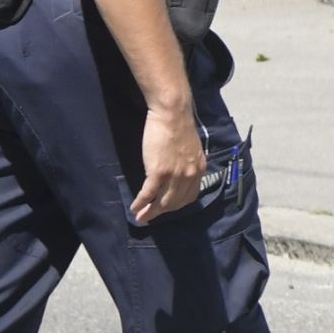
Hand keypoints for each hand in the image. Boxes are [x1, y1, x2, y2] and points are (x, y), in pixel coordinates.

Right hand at [132, 98, 204, 225]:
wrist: (172, 114)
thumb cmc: (178, 127)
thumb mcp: (191, 149)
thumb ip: (187, 163)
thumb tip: (178, 173)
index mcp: (199, 170)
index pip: (190, 196)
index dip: (177, 205)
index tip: (166, 208)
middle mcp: (190, 175)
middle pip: (176, 202)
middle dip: (162, 212)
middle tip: (149, 218)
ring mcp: (175, 175)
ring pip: (163, 201)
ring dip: (150, 212)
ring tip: (140, 217)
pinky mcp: (159, 171)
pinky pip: (149, 193)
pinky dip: (141, 203)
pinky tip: (134, 208)